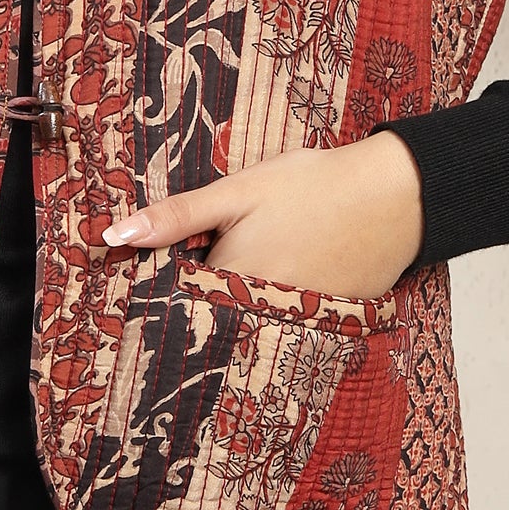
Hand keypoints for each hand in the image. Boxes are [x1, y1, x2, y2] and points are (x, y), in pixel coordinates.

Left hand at [100, 131, 424, 304]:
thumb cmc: (312, 186)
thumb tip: (114, 238)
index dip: (167, 284)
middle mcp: (259, 313)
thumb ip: (177, 217)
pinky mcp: (326, 324)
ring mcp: (295, 323)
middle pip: (215, 315)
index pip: (179, 298)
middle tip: (222, 259)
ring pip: (251, 320)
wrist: (394, 196)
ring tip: (263, 263)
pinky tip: (296, 271)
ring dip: (244, 303)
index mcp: (230, 279)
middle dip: (205, 296)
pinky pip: (289, 323)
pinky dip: (283, 306)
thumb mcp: (238, 190)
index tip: (160, 275)